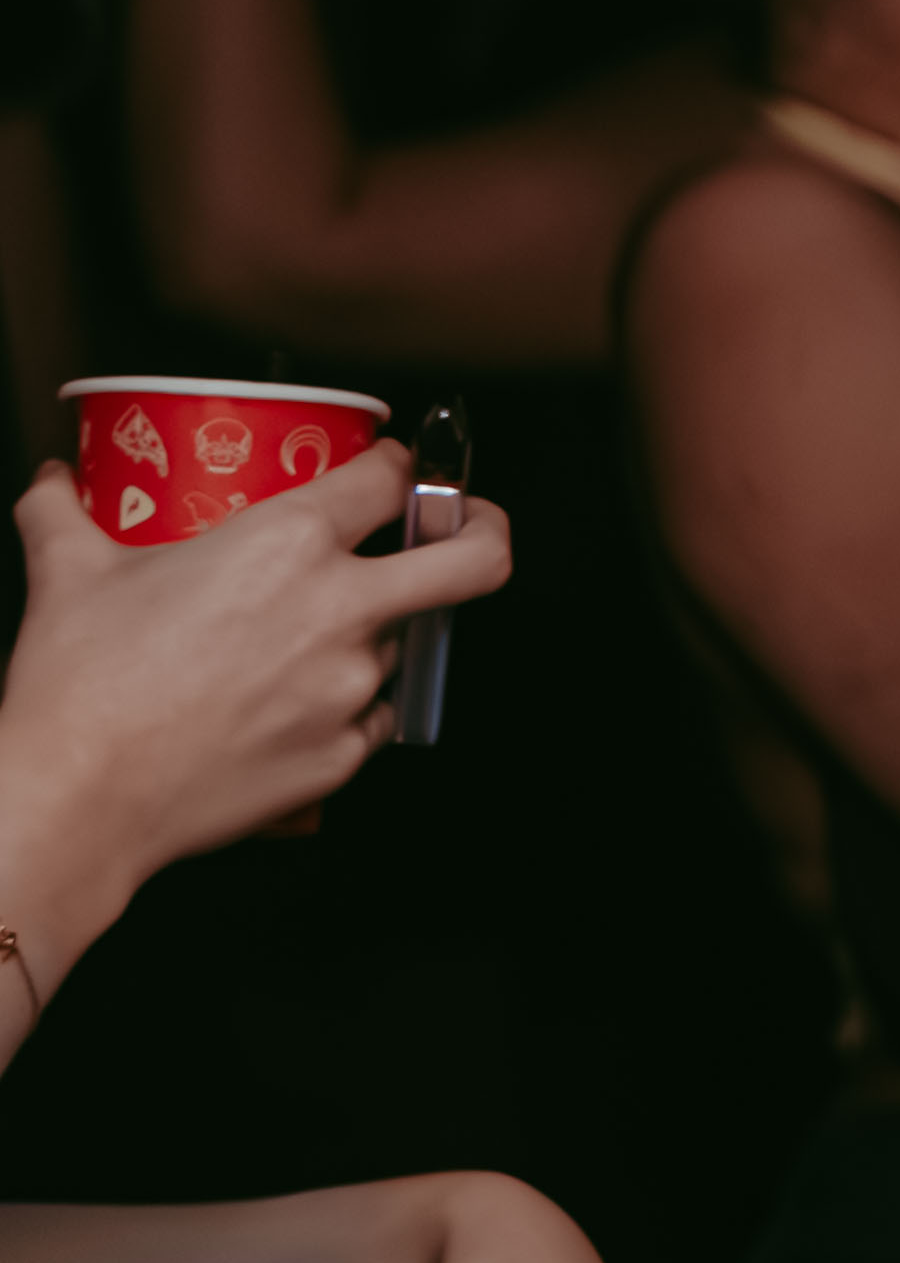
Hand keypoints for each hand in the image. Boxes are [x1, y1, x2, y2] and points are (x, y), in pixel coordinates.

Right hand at [0, 446, 511, 948]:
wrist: (76, 796)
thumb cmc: (79, 684)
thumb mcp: (67, 573)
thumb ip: (62, 513)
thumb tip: (51, 482)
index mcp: (289, 545)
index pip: (387, 480)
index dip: (397, 466)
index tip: (390, 470)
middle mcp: (341, 612)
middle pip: (475, 559)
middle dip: (485, 530)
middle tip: (468, 525)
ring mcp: (352, 689)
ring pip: (401, 644)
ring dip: (370, 633)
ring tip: (298, 642)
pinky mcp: (344, 756)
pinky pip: (369, 719)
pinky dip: (342, 707)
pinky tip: (286, 706)